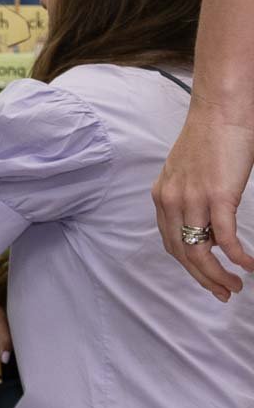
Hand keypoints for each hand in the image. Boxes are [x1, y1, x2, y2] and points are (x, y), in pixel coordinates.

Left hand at [152, 104, 253, 300]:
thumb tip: (208, 233)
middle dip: (203, 279)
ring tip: (236, 286)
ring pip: (201, 252)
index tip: (206, 281)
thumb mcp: (188, 177)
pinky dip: (239, 257)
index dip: (189, 267)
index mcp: (162, 196)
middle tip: (223, 294)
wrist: (219, 114)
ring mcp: (193, 199)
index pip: (170, 243)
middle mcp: (171, 200)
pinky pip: (227, 238)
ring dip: (219, 275)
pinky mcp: (218, 196)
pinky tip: (250, 266)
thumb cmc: (209, 143)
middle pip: (183, 254)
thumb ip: (190, 204)